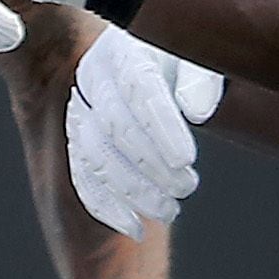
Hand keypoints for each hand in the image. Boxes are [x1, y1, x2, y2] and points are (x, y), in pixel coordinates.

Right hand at [65, 27, 224, 232]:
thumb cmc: (182, 58)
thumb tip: (196, 113)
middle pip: (114, 127)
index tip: (187, 160)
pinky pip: (82, 177)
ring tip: (169, 211)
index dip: (160, 126)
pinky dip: (105, 207)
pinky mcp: (77, 143)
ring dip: (131, 190)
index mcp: (122, 50)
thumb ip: (201, 79)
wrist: (149, 58)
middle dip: (151, 164)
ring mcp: (80, 112)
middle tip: (187, 187)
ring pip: (95, 157)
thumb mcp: (199, 57)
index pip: (139, 87)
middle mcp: (92, 78)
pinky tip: (133, 228)